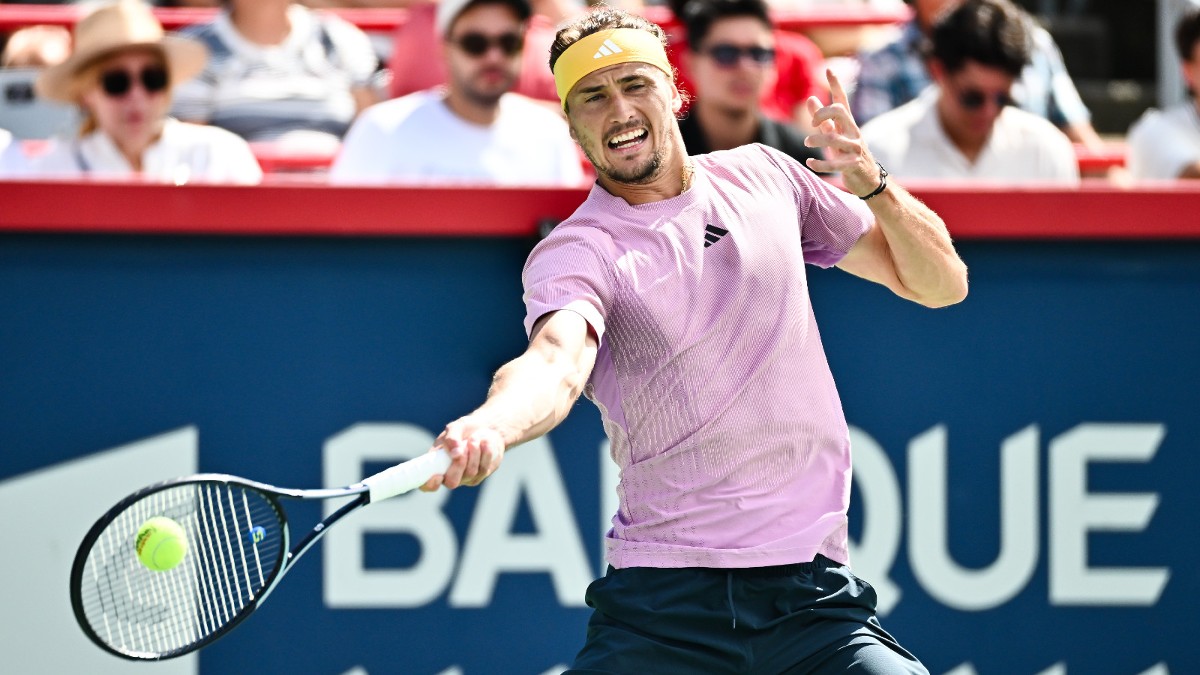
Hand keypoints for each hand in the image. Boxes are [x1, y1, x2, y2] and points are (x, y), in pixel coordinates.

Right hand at [419, 416, 506, 490]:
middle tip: (464, 446)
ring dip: (474, 453)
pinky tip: (485, 442)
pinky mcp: (480, 475)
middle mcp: (448, 475)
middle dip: (459, 464)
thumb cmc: (465, 429)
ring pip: (470, 473)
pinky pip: (483, 469)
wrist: (485, 428)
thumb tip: (455, 453)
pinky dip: (485, 453)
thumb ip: (451, 438)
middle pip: (451, 482)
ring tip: (475, 438)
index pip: (427, 484)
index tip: (438, 475)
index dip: (429, 484)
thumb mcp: (456, 427)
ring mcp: (465, 478)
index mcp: (435, 463)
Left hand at [804, 69, 883, 197]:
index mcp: (848, 125)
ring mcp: (854, 149)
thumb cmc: (849, 155)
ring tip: (806, 143)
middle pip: (840, 112)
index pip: (842, 101)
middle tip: (812, 123)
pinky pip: (835, 164)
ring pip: (835, 138)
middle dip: (823, 113)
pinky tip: (810, 163)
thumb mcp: (835, 136)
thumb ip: (822, 120)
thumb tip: (810, 98)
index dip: (836, 86)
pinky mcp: (853, 166)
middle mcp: (853, 133)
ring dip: (817, 139)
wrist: (869, 180)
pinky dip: (820, 164)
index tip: (829, 70)